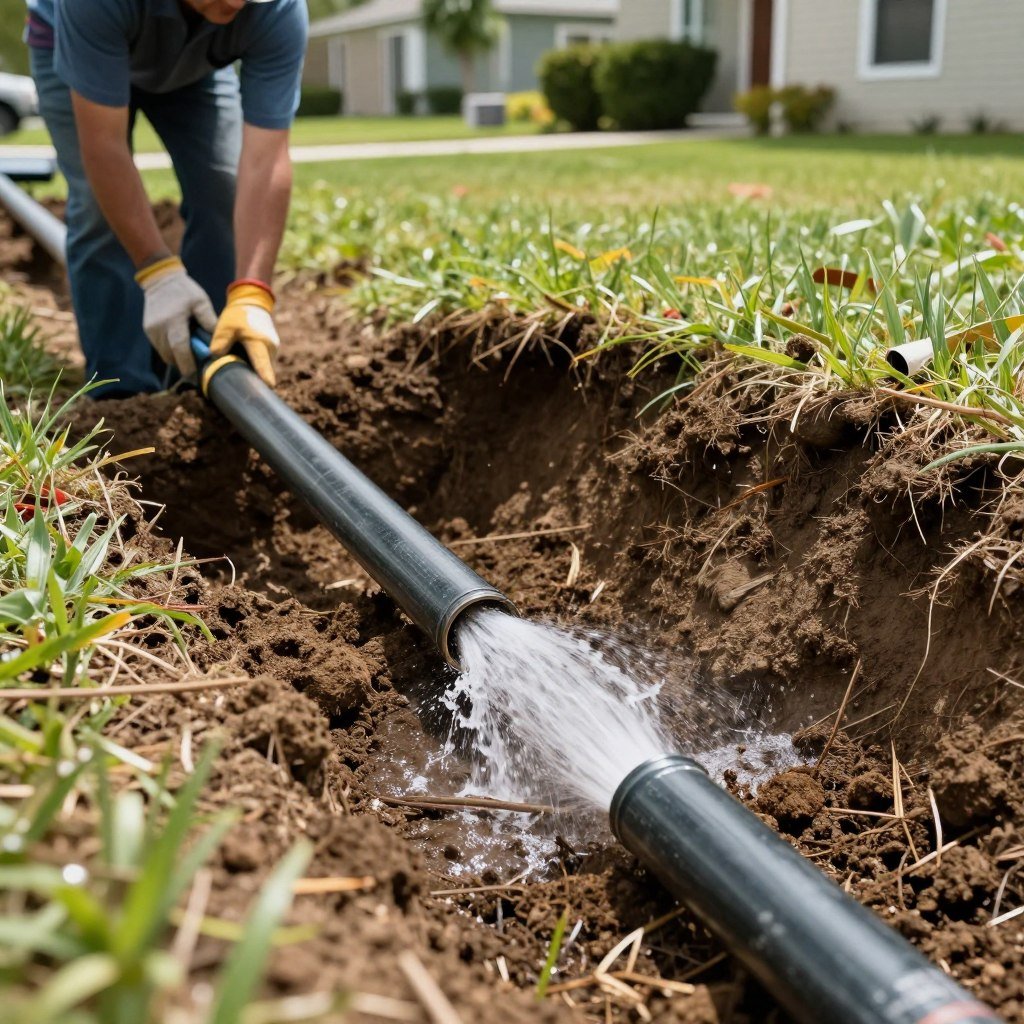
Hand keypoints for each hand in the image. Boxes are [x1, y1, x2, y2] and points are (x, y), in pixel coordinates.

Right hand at [134, 256, 216, 377]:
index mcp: (173, 321)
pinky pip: (160, 348)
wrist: (160, 280)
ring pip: (164, 354)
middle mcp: (159, 328)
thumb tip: (216, 342)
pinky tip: (180, 347)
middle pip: (171, 355)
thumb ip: (209, 320)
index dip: (187, 364)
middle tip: (197, 368)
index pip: (179, 349)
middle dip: (183, 364)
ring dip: (177, 358)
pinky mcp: (148, 331)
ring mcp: (151, 331)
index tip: (195, 375)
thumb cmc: (184, 290)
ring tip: (190, 357)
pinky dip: (170, 351)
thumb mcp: (200, 301)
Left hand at [209, 280, 279, 386]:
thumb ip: (220, 340)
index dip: (264, 379)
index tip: (266, 390)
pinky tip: (240, 368)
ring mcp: (272, 352)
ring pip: (261, 368)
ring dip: (251, 373)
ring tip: (236, 379)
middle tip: (237, 390)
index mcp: (260, 343)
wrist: (252, 304)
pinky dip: (252, 367)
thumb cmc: (239, 314)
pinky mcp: (269, 352)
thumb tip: (214, 356)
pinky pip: (261, 364)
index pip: (263, 366)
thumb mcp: (226, 325)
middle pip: (262, 372)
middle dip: (252, 380)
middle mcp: (270, 350)